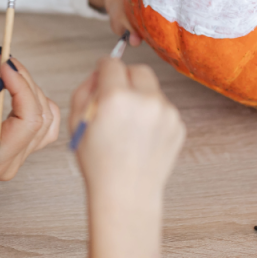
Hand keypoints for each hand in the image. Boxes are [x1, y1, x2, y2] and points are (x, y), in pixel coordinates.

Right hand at [0, 52, 59, 186]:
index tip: (4, 62)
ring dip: (30, 88)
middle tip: (2, 58)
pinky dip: (32, 99)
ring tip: (5, 70)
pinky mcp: (14, 146)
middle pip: (40, 116)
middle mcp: (8, 162)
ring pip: (45, 118)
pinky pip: (40, 122)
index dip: (22, 86)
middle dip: (24, 82)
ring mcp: (14, 155)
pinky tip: (14, 86)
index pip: (28, 121)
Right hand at [69, 58, 184, 204]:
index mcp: (116, 97)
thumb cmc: (99, 164)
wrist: (126, 194)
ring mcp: (166, 113)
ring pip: (153, 90)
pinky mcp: (178, 125)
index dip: (104, 68)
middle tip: (117, 98)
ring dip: (141, 98)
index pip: (112, 63)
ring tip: (129, 126)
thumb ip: (86, 89)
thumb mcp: (77, 122)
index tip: (104, 75)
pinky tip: (142, 137)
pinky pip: (164, 109)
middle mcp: (145, 100)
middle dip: (126, 78)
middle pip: (138, 70)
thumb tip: (99, 73)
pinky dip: (153, 117)